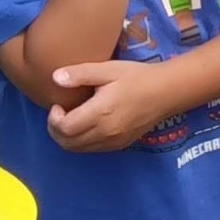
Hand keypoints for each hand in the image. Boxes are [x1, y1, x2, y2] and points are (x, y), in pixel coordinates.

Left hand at [47, 60, 173, 152]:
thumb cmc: (137, 77)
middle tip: (59, 114)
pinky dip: (82, 142)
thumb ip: (79, 74)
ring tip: (70, 120)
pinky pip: (94, 149)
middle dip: (56, 130)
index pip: (65, 128)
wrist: (167, 92)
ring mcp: (115, 141)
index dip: (53, 119)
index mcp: (100, 113)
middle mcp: (106, 132)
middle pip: (68, 143)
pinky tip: (86, 126)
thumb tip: (55, 78)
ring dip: (68, 138)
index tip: (58, 105)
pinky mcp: (122, 144)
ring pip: (80, 149)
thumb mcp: (107, 69)